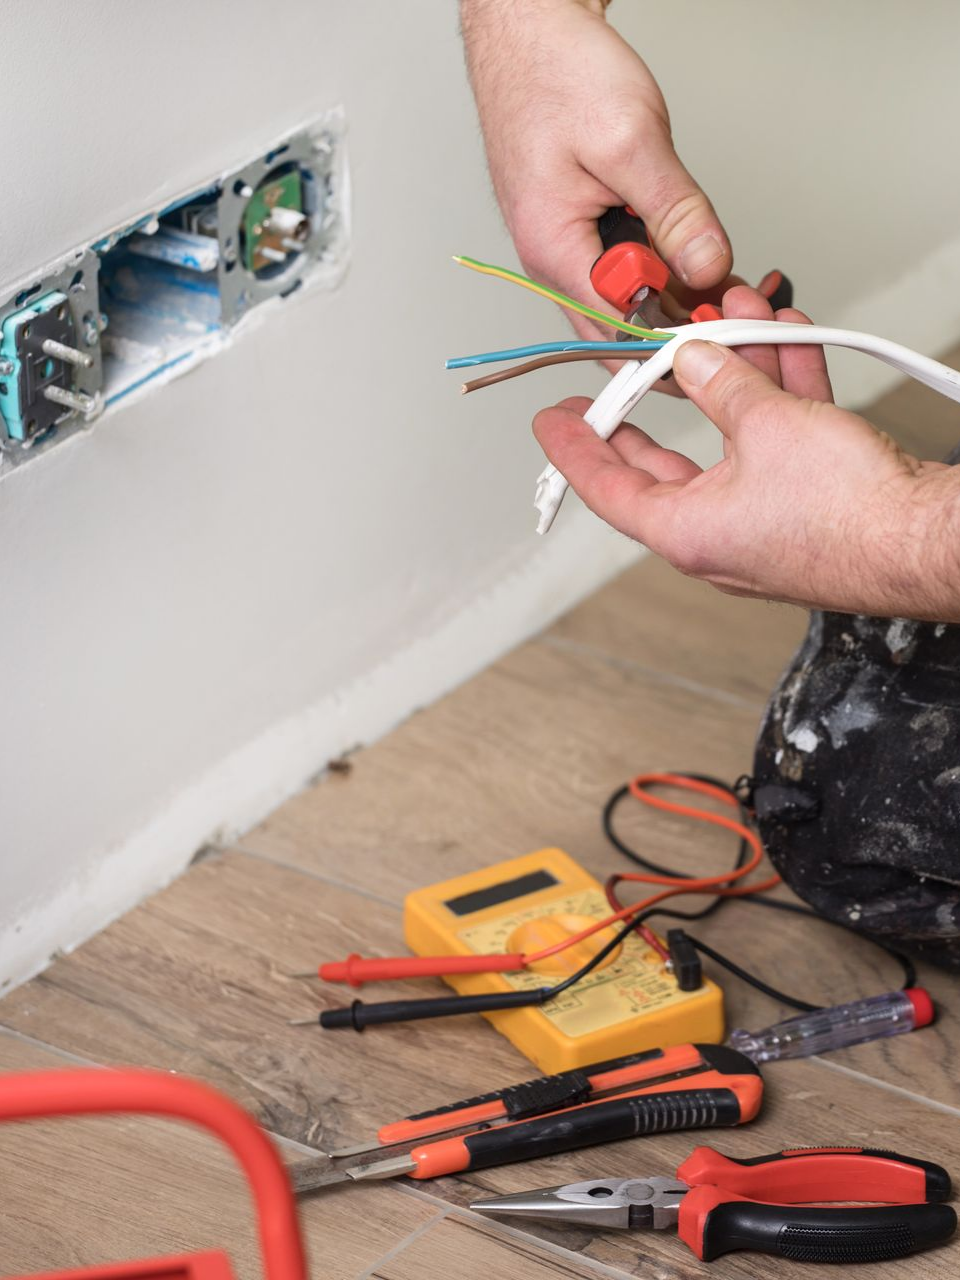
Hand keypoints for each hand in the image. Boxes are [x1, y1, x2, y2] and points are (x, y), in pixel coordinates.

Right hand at [460, 0, 732, 340]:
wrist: (527, 31)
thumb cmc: (556, 73)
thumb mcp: (630, 140)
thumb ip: (674, 212)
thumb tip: (707, 267)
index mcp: (555, 251)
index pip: (621, 330)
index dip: (677, 332)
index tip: (724, 316)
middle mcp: (553, 261)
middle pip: (624, 329)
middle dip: (682, 320)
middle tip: (736, 301)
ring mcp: (565, 248)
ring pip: (628, 300)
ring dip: (677, 293)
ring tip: (723, 275)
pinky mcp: (580, 231)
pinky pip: (624, 270)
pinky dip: (663, 267)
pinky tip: (696, 254)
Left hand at [533, 286, 958, 619]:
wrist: (924, 539)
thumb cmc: (849, 515)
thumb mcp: (768, 427)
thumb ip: (722, 385)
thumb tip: (694, 359)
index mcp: (686, 531)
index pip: (607, 488)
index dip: (574, 449)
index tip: (551, 421)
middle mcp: (715, 533)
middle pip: (666, 461)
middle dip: (656, 399)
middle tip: (627, 370)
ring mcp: (760, 520)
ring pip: (730, 439)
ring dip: (734, 378)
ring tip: (731, 319)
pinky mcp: (803, 505)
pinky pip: (775, 443)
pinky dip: (779, 396)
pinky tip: (787, 344)